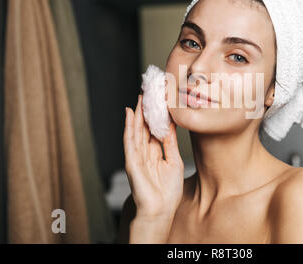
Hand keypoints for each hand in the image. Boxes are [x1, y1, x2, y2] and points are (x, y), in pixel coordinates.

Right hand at [124, 94, 183, 218]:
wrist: (161, 211)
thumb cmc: (167, 192)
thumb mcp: (174, 162)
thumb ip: (170, 144)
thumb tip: (170, 126)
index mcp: (155, 153)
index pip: (154, 130)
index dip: (157, 115)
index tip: (160, 100)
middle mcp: (144, 153)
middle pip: (144, 127)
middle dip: (146, 110)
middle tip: (149, 92)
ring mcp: (136, 156)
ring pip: (136, 130)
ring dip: (137, 113)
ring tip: (140, 96)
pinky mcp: (131, 162)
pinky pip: (129, 141)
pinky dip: (129, 127)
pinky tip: (129, 114)